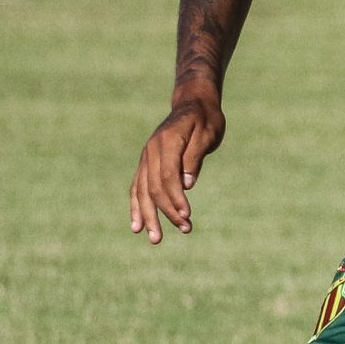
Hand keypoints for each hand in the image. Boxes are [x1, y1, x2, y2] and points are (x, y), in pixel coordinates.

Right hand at [129, 93, 225, 244]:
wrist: (193, 104)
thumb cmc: (206, 119)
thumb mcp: (207, 134)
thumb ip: (195, 157)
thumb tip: (186, 184)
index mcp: (167, 142)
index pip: (168, 176)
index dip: (176, 198)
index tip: (187, 215)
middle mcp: (151, 151)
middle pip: (153, 187)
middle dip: (166, 211)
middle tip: (185, 230)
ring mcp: (146, 157)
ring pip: (141, 191)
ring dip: (148, 216)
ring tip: (156, 239)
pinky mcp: (146, 163)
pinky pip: (137, 187)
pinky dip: (136, 207)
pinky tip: (137, 226)